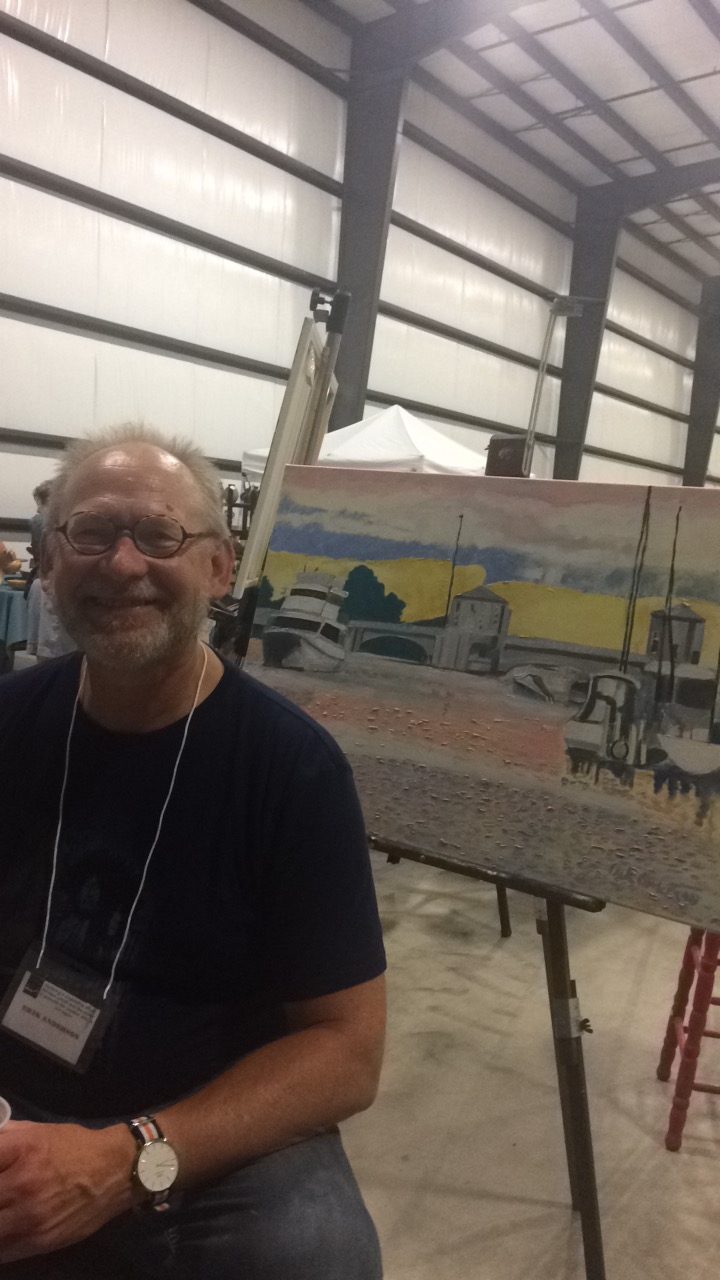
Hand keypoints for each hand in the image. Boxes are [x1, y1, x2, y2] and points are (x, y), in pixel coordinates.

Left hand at [0, 1120, 134, 1260]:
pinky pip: (0, 1253)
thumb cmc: (72, 1147)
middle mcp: (22, 1184)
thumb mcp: (34, 1131)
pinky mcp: (38, 1242)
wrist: (116, 1171)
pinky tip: (3, 1230)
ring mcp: (29, 1217)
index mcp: (20, 1150)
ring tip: (0, 1211)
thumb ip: (0, 1139)